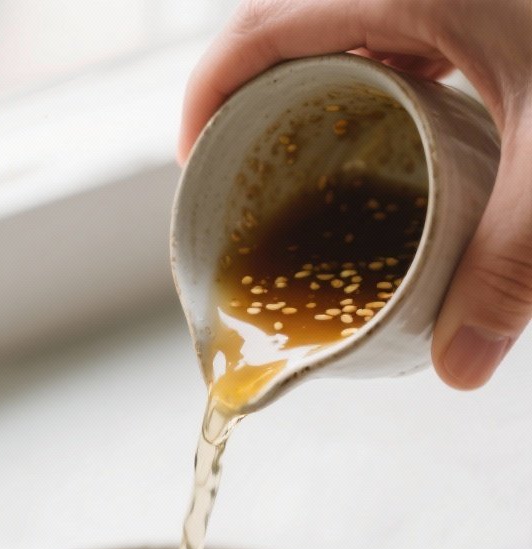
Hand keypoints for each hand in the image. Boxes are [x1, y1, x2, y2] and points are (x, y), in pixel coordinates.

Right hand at [179, 0, 531, 389]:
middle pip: (295, 24)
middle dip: (255, 98)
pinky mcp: (487, 4)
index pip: (264, 26)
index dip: (209, 91)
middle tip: (248, 179)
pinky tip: (398, 130)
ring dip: (317, 88)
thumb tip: (456, 367)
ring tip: (309, 166)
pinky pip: (404, 30)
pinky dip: (378, 76)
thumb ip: (509, 268)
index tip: (193, 161)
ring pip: (351, 25)